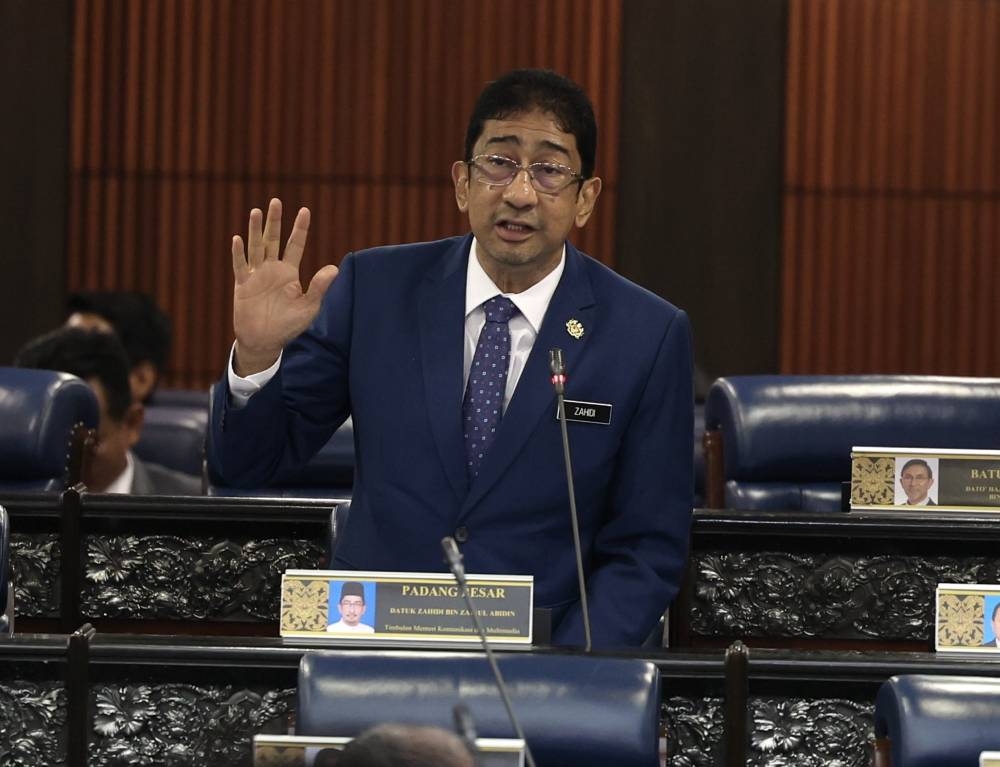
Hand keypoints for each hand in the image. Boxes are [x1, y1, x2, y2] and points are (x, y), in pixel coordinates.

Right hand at [231, 198, 338, 374]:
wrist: (265, 342)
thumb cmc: (288, 326)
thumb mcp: (308, 306)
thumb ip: (319, 287)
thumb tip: (334, 268)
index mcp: (289, 273)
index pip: (295, 245)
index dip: (300, 228)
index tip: (305, 210)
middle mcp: (272, 270)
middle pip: (273, 240)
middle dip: (275, 221)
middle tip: (276, 201)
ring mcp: (256, 276)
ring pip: (256, 247)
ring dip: (255, 230)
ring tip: (256, 211)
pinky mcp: (243, 286)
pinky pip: (240, 266)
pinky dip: (239, 254)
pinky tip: (238, 239)